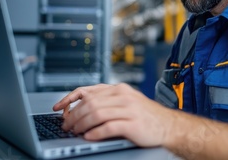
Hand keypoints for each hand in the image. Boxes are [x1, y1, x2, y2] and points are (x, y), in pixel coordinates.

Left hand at [54, 83, 173, 146]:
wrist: (168, 126)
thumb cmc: (145, 116)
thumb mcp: (125, 102)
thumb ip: (106, 102)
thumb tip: (79, 108)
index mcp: (118, 89)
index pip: (88, 90)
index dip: (69, 98)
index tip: (58, 108)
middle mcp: (123, 96)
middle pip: (89, 103)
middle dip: (73, 116)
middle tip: (66, 126)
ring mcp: (129, 109)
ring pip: (96, 114)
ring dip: (81, 124)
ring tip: (75, 132)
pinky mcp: (133, 123)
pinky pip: (109, 127)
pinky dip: (96, 133)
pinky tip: (89, 137)